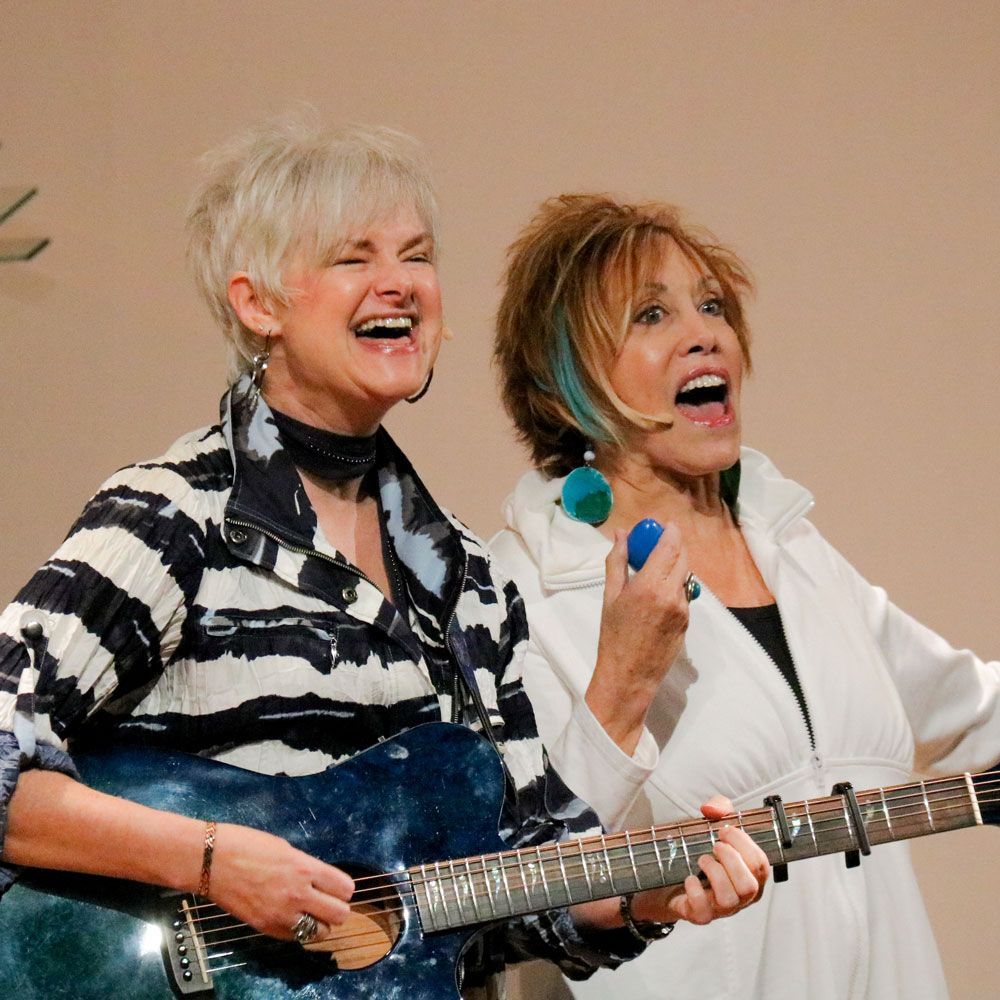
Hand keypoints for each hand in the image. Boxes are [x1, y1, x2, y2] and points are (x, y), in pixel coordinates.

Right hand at [207, 823, 354, 941]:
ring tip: (310, 912)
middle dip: (337, 908)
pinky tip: (291, 918)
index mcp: (304, 867)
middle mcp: (298, 894)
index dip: (344, 887)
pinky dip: (298, 930)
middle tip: (327, 901)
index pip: (344, 887)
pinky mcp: (265, 928)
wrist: (210, 861)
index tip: (337, 886)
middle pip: (339, 915)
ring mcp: (281, 914)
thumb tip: (319, 878)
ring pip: (320, 932)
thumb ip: (305, 866)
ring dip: (319, 923)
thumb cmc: (246, 845)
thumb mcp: (285, 848)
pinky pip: (295, 938)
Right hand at [586, 523, 690, 753]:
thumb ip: (617, 561)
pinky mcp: (688, 621)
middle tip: (659, 543)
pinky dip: (675, 585)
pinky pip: (684, 594)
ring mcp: (683, 608)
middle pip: (682, 558)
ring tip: (656, 569)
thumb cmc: (613, 635)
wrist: (629, 675)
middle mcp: (671, 594)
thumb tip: (621, 534)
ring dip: (675, 566)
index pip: (669, 547)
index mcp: (649, 585)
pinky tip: (659, 594)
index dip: (670, 532)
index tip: (664, 525)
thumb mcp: (610, 596)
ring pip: (685, 575)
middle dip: (674, 546)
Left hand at [630, 796, 768, 926]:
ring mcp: (722, 909)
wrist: (673, 879)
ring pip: (729, 898)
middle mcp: (742, 897)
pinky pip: (703, 910)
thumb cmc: (702, 851)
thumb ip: (719, 808)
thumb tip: (711, 809)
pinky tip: (690, 877)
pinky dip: (695, 889)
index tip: (724, 830)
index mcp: (752, 876)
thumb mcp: (713, 824)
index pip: (761, 866)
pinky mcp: (701, 915)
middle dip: (731, 859)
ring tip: (703, 859)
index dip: (744, 844)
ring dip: (714, 872)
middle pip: (749, 886)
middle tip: (715, 846)